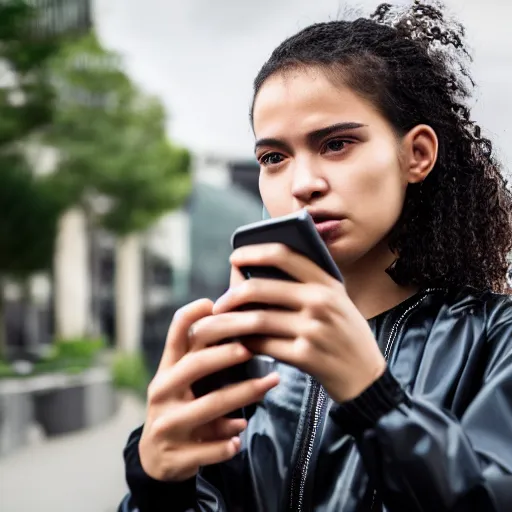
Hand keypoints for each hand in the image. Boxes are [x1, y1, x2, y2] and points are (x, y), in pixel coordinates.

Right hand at [139, 298, 279, 481]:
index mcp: (166, 370)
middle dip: (224, 355)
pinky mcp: (176, 455)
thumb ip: (203, 356)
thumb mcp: (182, 380)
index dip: (190, 317)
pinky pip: (208, 448)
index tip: (212, 303)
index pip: (174, 336)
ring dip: (242, 395)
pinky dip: (227, 442)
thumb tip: (240, 323)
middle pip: (194, 366)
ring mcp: (168, 424)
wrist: (154, 457)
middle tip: (251, 347)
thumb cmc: (178, 406)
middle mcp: (163, 392)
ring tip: (268, 385)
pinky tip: (240, 436)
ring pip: (209, 406)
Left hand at [190, 244, 385, 402]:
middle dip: (231, 295)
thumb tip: (256, 275)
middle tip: (218, 304)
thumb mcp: (336, 300)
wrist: (366, 376)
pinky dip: (247, 344)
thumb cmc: (344, 333)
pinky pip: (264, 345)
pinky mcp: (307, 356)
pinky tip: (242, 344)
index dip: (253, 252)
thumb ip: (306, 285)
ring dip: (232, 323)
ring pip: (257, 319)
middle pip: (261, 288)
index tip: (235, 257)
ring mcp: (314, 329)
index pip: (284, 255)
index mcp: (327, 282)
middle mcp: (321, 301)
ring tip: (220, 325)